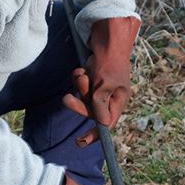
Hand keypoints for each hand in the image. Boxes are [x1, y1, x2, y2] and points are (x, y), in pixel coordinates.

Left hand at [62, 16, 139, 146]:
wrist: (107, 42)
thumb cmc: (110, 62)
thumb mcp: (105, 84)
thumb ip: (101, 103)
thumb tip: (102, 124)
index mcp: (117, 102)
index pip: (106, 124)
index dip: (94, 135)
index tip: (79, 143)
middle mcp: (109, 98)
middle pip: (90, 112)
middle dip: (78, 105)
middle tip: (67, 99)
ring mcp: (99, 90)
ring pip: (83, 98)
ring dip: (79, 86)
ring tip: (82, 74)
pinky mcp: (91, 81)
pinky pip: (79, 86)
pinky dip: (78, 78)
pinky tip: (83, 68)